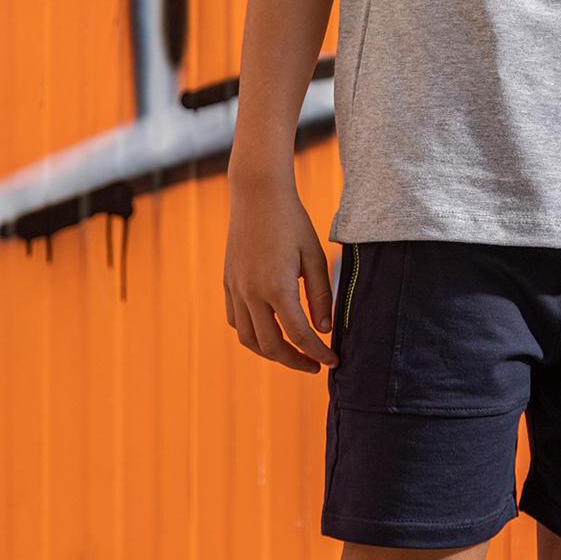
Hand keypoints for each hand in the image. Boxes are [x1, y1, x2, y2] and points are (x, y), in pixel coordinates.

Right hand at [223, 176, 338, 372]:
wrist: (257, 194)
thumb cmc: (292, 221)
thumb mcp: (314, 255)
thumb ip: (320, 295)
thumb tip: (323, 329)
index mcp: (277, 287)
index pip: (299, 335)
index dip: (318, 353)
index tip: (333, 362)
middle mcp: (251, 293)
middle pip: (271, 346)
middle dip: (294, 361)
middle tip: (315, 365)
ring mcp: (235, 289)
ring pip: (248, 339)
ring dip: (270, 353)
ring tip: (293, 354)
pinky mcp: (228, 283)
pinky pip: (235, 321)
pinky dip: (251, 335)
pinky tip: (268, 332)